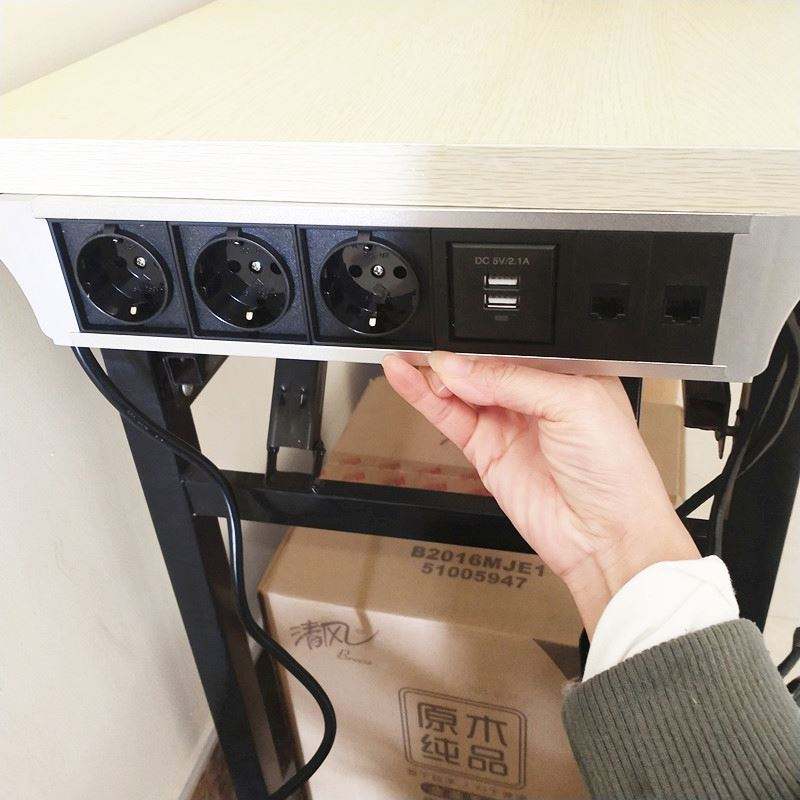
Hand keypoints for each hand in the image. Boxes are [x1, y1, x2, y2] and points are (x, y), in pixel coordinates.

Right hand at [383, 352, 698, 634]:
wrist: (604, 537)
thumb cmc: (614, 471)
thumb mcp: (572, 404)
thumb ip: (513, 380)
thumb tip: (460, 369)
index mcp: (566, 373)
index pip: (512, 346)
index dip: (481, 342)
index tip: (454, 336)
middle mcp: (535, 396)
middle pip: (481, 366)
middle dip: (452, 356)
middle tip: (425, 350)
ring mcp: (508, 423)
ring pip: (459, 389)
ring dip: (430, 373)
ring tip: (403, 357)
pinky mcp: (486, 451)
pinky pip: (449, 417)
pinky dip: (424, 398)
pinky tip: (406, 378)